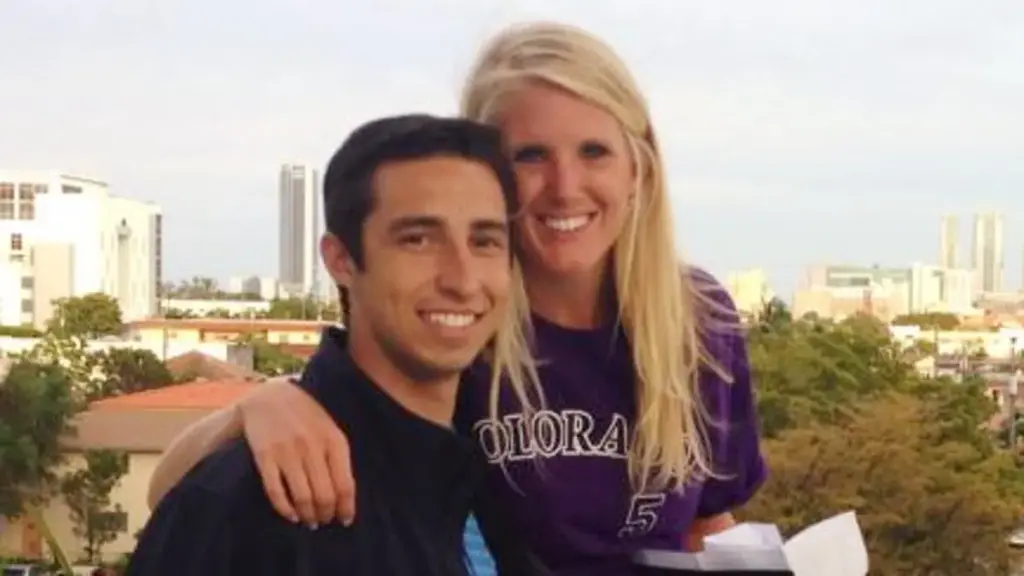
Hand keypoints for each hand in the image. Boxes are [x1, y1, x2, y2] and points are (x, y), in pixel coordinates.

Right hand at [239, 376, 355, 526]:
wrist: (269, 396)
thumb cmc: (306, 416)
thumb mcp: (329, 429)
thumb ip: (338, 457)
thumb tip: (345, 495)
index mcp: (333, 440)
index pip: (345, 484)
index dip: (346, 508)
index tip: (345, 520)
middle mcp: (312, 446)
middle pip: (324, 495)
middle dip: (326, 514)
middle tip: (325, 520)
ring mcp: (287, 452)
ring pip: (302, 497)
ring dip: (308, 515)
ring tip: (310, 521)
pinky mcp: (265, 456)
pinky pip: (276, 491)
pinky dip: (284, 509)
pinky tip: (291, 515)